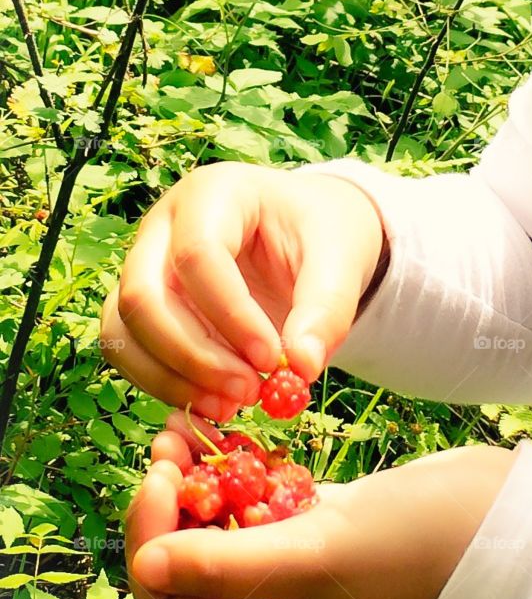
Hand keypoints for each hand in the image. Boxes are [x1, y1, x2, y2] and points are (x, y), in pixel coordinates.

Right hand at [99, 163, 385, 420]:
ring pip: (124, 328)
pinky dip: (162, 384)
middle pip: (144, 295)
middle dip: (194, 356)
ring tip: (232, 406)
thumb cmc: (321, 236)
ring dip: (173, 378)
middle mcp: (163, 225)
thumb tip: (303, 366)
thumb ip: (328, 309)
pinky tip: (212, 402)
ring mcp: (142, 263)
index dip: (231, 315)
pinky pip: (125, 349)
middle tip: (249, 393)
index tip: (272, 360)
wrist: (307, 235)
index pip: (198, 255)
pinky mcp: (139, 304)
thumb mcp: (341, 259)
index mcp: (214, 193)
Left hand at [125, 415, 518, 598]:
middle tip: (172, 439)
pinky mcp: (325, 522)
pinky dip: (244, 470)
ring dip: (200, 480)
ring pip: (222, 525)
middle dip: (169, 504)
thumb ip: (233, 566)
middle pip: (189, 562)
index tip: (159, 477)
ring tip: (195, 425)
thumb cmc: (420, 548)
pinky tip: (240, 434)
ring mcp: (303, 561)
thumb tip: (144, 566)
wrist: (508, 527)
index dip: (151, 546)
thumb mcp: (323, 555)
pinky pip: (262, 501)